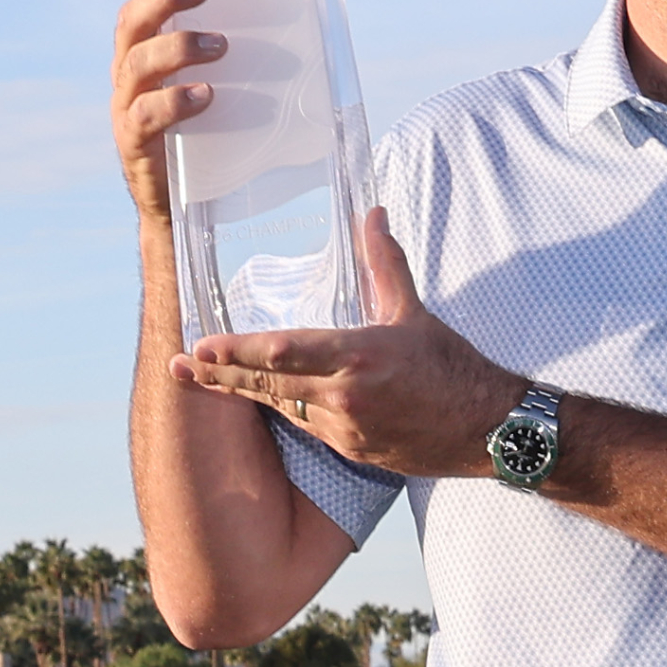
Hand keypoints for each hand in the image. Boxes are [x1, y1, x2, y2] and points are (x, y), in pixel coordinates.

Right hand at [111, 0, 227, 220]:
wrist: (182, 209)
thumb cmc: (210, 136)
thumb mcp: (226, 85)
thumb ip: (245, 52)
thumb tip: (308, 15)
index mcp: (148, 49)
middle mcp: (129, 71)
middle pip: (132, 20)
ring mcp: (126, 106)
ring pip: (137, 63)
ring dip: (178, 46)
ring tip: (221, 45)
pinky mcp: (133, 143)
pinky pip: (147, 115)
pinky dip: (176, 101)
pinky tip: (206, 96)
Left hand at [173, 208, 529, 477]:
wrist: (487, 430)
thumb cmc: (455, 369)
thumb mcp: (415, 314)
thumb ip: (385, 264)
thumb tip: (372, 215)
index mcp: (359, 358)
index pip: (284, 353)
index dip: (236, 352)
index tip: (200, 346)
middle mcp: (344, 398)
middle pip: (267, 386)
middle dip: (219, 376)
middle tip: (179, 367)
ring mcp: (345, 431)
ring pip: (282, 407)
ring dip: (245, 393)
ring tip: (205, 378)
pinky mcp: (352, 451)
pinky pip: (307, 426)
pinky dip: (284, 408)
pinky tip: (262, 398)